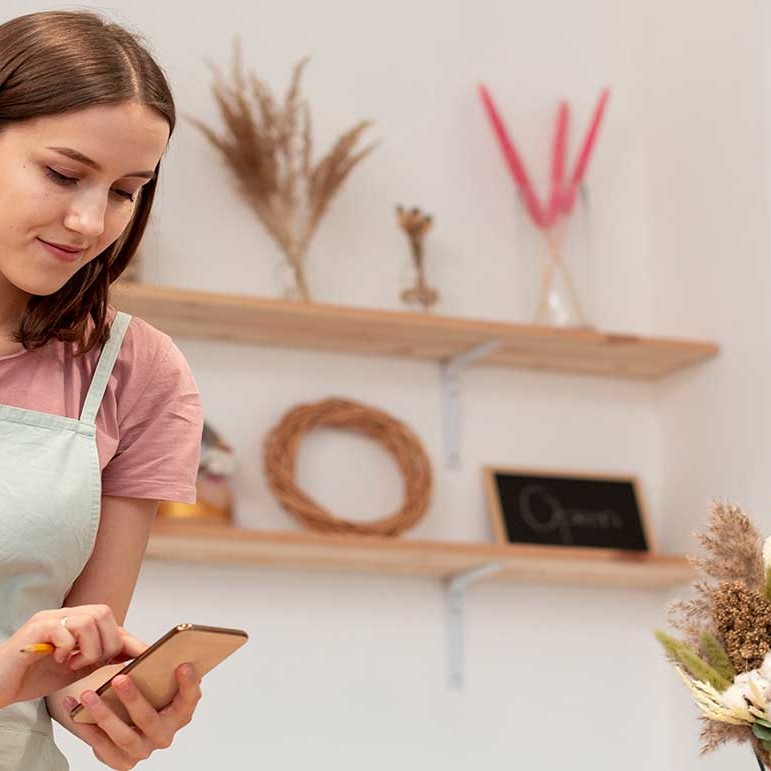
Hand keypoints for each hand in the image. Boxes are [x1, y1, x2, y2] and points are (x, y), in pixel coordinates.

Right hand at [0, 605, 133, 706]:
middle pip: (103, 613)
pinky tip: (59, 660)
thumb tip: (130, 656)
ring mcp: (49, 618)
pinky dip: (68, 648)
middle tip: (91, 662)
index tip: (146, 653)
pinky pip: (64, 629)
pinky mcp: (35, 628)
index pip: (110, 621)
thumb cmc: (34, 676)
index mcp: (75, 621)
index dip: (128, 638)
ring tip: (74, 663)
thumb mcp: (75, 669)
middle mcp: (63, 614)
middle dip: (106, 643)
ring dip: (88, 647)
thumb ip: (99, 658)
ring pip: (88, 620)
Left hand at [60, 663, 201, 769]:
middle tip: (119, 678)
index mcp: (179, 714)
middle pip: (149, 719)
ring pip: (123, 736)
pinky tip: (74, 706)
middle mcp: (163, 735)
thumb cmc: (144, 694)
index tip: (182, 665)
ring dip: (104, 714)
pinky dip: (85, 726)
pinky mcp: (121, 761)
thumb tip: (152, 649)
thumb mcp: (155, 680)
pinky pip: (101, 746)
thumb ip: (157, 667)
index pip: (189, 700)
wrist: (124, 722)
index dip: (189, 684)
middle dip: (133, 699)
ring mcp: (142, 750)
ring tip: (88, 695)